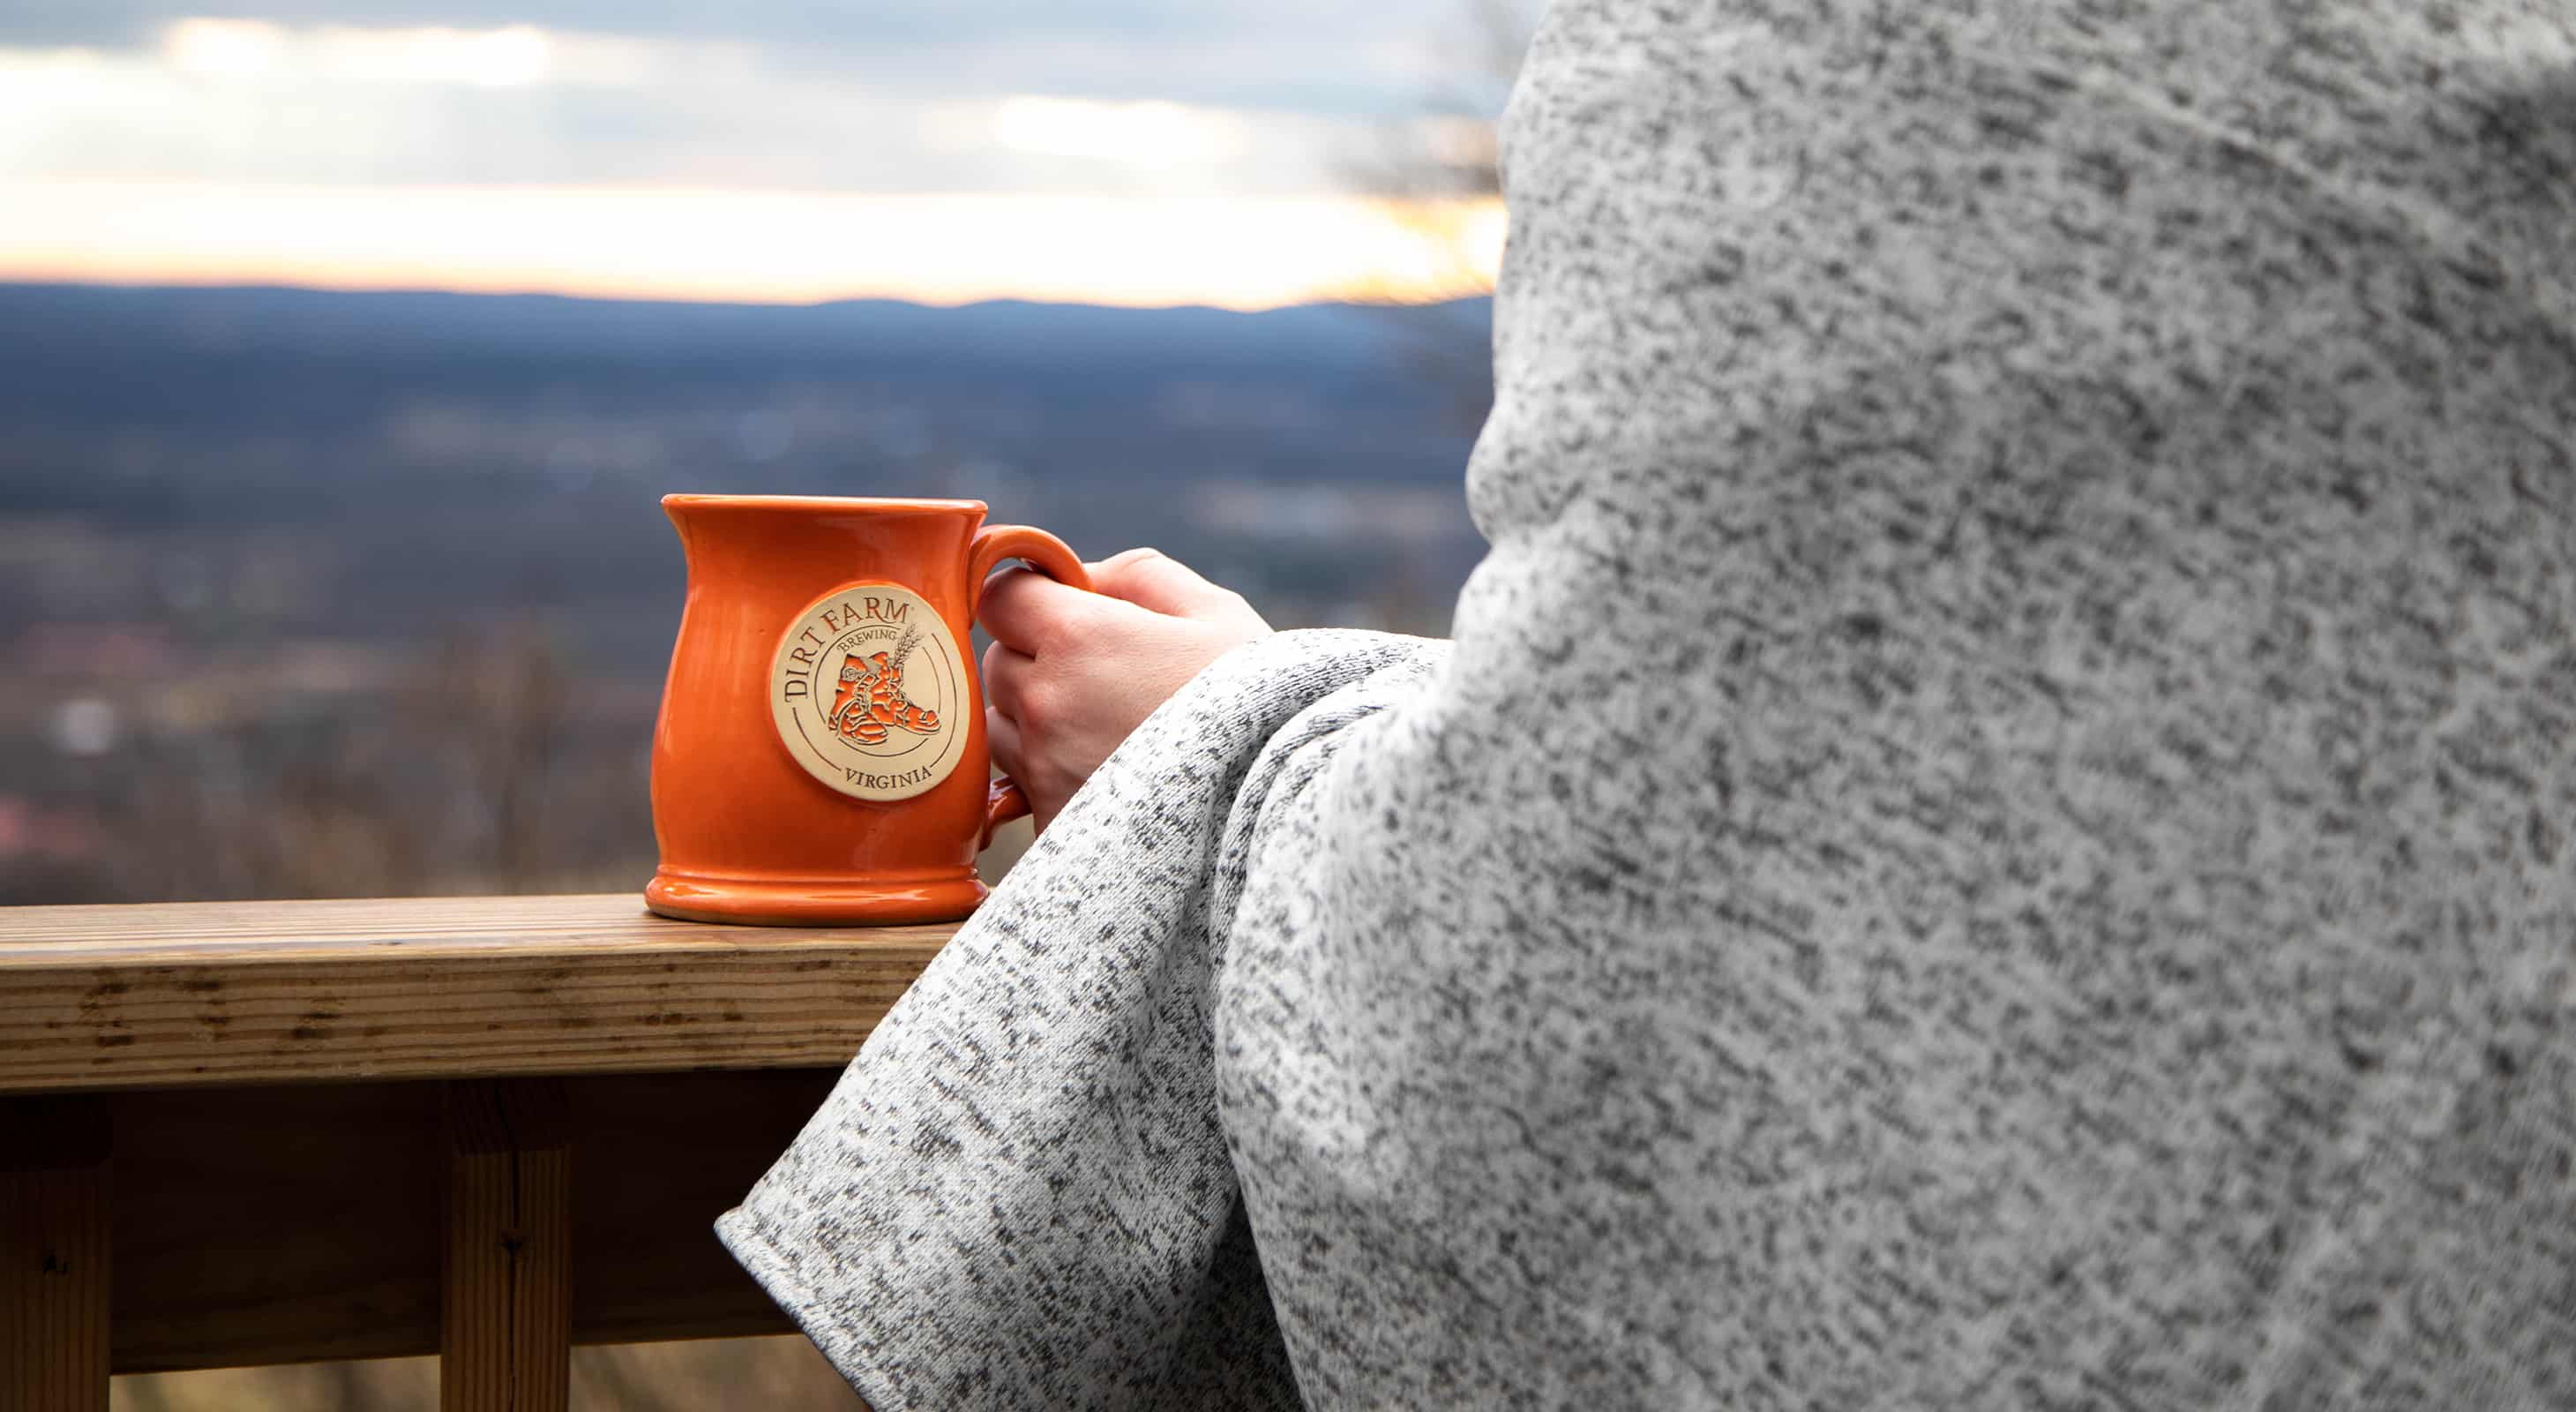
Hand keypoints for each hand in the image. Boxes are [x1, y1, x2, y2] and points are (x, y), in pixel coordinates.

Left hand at [981, 548, 1270, 832]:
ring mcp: (1043, 770)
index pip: (1000, 598)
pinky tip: (1109, 776)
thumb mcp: (1215, 613)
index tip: (1064, 608)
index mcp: (1079, 638)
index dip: (1030, 597)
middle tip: (1102, 674)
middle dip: (1035, 658)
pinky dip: (1051, 776)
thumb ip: (1138, 575)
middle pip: (997, 663)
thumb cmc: (1257, 701)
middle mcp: (1046, 703)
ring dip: (1036, 720)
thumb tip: (1081, 578)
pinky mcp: (1051, 823)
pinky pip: (1023, 786)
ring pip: (1002, 727)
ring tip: (1107, 729)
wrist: (1281, 806)